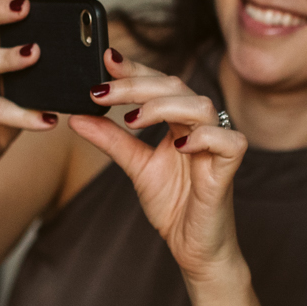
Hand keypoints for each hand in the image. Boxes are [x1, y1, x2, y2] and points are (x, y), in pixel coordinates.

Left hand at [67, 52, 248, 285]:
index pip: (158, 83)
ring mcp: (217, 145)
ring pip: (201, 106)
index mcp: (180, 120)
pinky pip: (228, 141)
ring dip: (164, 106)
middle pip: (176, 86)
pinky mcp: (229, 168)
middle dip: (137, 85)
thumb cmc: (174, 204)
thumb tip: (77, 116)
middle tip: (103, 92)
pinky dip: (203, 137)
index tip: (105, 59)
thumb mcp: (135, 166)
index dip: (134, 69)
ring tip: (133, 119)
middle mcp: (200, 126)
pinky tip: (177, 145)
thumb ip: (111, 140)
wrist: (193, 246)